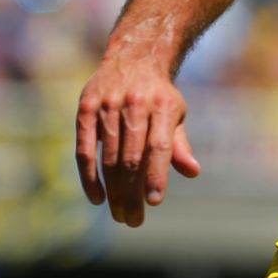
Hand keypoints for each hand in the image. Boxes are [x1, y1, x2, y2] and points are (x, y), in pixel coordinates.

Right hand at [76, 57, 201, 226]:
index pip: (158, 147)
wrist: (133, 57)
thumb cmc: (159, 95)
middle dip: (132, 193)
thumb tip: (193, 171)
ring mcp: (107, 105)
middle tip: (133, 220)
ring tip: (119, 215)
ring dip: (113, 191)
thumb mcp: (175, 114)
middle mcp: (133, 104)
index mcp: (162, 105)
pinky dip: (89, 176)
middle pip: (131, 158)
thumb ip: (180, 144)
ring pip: (108, 157)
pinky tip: (97, 198)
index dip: (156, 176)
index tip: (154, 202)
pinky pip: (84, 149)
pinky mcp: (85, 108)